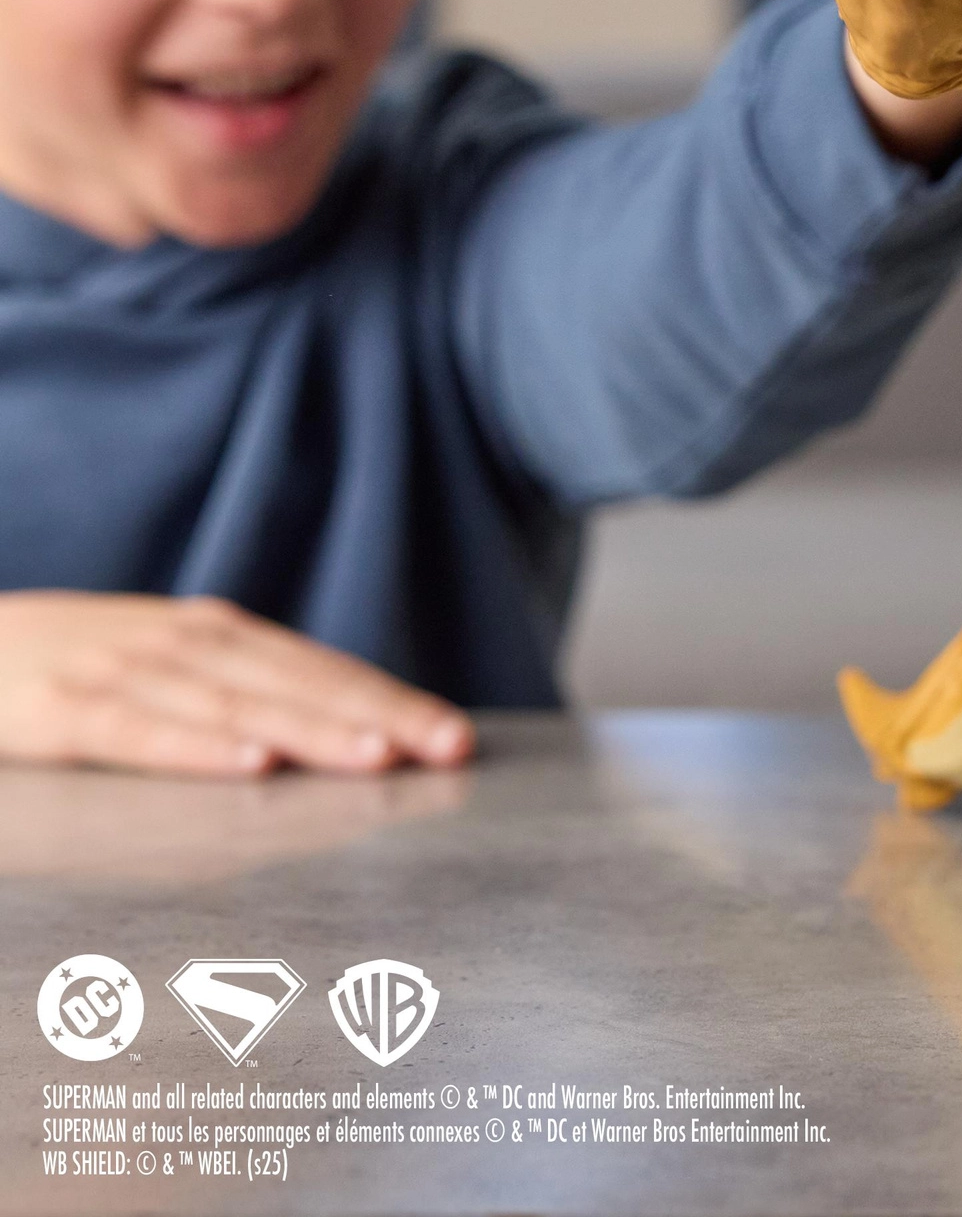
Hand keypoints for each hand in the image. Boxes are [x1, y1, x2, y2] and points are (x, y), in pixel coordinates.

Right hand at [0, 591, 475, 776]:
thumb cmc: (71, 665)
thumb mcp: (165, 666)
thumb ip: (240, 691)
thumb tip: (337, 732)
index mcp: (216, 636)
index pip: (322, 670)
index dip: (393, 700)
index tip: (456, 733)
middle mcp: (184, 645)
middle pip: (299, 685)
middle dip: (381, 717)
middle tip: (448, 746)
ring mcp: (124, 672)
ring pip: (237, 707)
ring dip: (313, 731)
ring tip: (378, 756)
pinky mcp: (64, 710)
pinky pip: (141, 734)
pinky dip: (199, 749)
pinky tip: (251, 767)